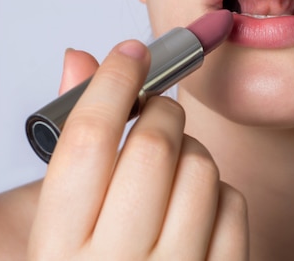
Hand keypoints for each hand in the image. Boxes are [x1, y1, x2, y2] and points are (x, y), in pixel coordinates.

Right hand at [27, 41, 248, 259]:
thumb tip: (81, 61)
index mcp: (58, 248)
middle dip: (162, 112)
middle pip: (155, 146)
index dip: (113, 81)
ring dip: (191, 151)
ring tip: (171, 172)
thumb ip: (75, 146)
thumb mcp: (62, 225)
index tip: (131, 53)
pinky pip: (234, 204)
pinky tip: (196, 209)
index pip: (88, 140)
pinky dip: (218, 192)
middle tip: (157, 112)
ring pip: (202, 168)